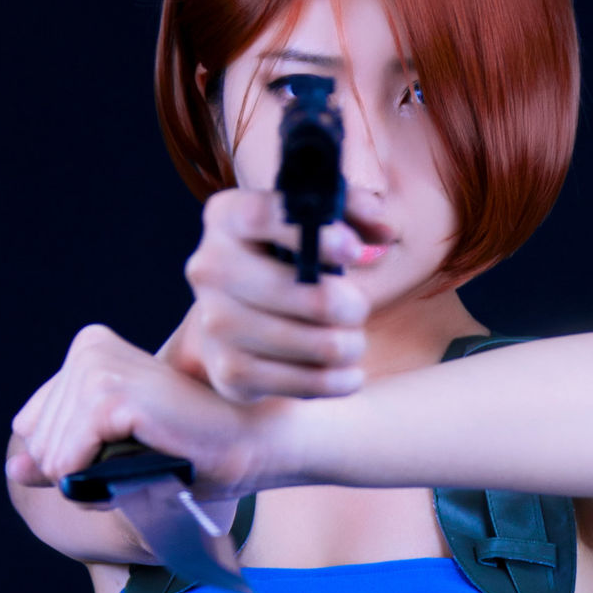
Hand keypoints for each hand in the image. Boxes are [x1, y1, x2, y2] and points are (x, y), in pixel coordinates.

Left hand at [5, 323, 281, 494]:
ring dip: (94, 481)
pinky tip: (137, 467)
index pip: (32, 425)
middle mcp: (88, 348)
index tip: (125, 449)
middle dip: (82, 473)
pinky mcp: (110, 397)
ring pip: (50, 457)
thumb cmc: (190, 453)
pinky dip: (97, 484)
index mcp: (88, 349)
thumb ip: (59, 459)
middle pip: (38, 443)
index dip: (72, 458)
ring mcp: (97, 369)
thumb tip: (12, 470)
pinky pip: (67, 462)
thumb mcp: (112, 455)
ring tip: (143, 462)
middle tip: (140, 460)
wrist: (248, 446)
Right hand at [175, 188, 368, 402]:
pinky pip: (301, 382)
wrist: (235, 323)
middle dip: (350, 305)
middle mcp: (209, 268)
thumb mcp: (310, 224)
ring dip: (348, 345)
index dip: (317, 235)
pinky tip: (349, 375)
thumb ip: (348, 210)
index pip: (264, 216)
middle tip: (359, 309)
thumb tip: (383, 229)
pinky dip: (336, 381)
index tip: (353, 251)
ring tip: (353, 342)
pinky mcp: (229, 371)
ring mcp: (214, 323)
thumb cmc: (284, 263)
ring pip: (312, 342)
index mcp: (226, 218)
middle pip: (302, 292)